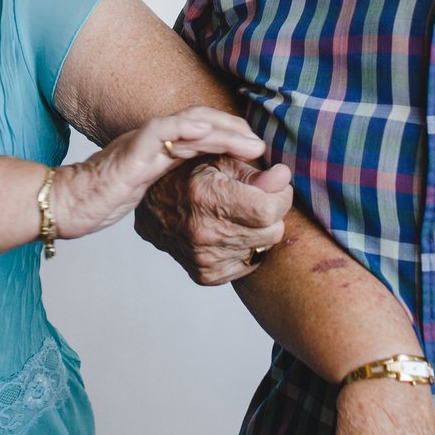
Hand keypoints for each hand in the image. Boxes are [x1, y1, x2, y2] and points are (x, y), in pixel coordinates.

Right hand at [52, 107, 266, 239]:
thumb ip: (173, 184)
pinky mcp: (129, 154)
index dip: (231, 136)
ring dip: (222, 131)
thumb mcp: (148, 189)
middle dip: (234, 130)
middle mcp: (155, 139)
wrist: (69, 202)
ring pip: (188, 124)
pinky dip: (182, 128)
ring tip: (248, 142)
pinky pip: (158, 133)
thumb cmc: (105, 198)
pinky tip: (203, 131)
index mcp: (162, 147)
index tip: (255, 149)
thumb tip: (209, 196)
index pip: (203, 132)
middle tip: (260, 145)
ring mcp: (143, 144)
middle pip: (202, 123)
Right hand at [134, 154, 291, 284]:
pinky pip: (249, 263)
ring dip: (259, 230)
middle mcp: (204, 232)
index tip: (275, 185)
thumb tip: (283, 177)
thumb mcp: (218, 159)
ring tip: (238, 214)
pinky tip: (229, 231)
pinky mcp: (206, 275)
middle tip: (254, 198)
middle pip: (271, 230)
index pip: (269, 209)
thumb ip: (254, 171)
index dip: (280, 195)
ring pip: (263, 247)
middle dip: (271, 212)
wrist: (151, 204)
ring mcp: (204, 258)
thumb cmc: (188, 174)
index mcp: (206, 197)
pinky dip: (246, 248)